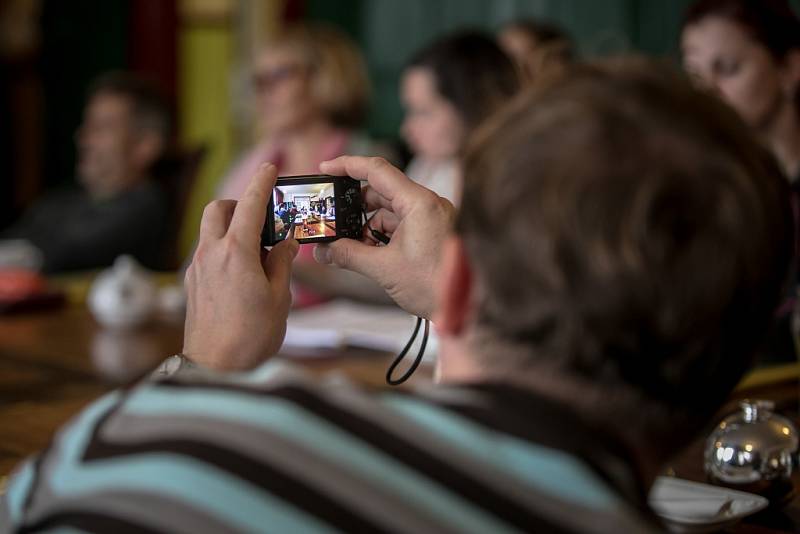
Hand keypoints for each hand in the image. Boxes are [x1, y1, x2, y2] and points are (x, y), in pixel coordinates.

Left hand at [183, 163, 298, 370]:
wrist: (215, 368)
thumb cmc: (250, 336)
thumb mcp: (279, 298)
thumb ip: (282, 264)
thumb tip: (287, 245)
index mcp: (236, 252)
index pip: (250, 205)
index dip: (261, 182)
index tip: (270, 168)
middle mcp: (211, 254)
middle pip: (218, 209)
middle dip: (238, 203)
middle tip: (261, 216)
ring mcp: (197, 268)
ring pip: (209, 231)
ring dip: (229, 227)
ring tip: (255, 248)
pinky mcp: (192, 284)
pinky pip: (206, 252)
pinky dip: (223, 248)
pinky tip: (242, 270)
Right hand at [314, 156, 454, 318]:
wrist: (464, 307)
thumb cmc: (435, 286)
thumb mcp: (384, 268)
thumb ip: (348, 255)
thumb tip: (324, 250)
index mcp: (419, 203)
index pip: (377, 170)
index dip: (348, 166)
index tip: (327, 169)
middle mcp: (428, 205)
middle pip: (382, 192)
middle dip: (355, 209)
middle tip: (334, 220)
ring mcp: (431, 218)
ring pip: (390, 212)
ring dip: (369, 228)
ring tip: (354, 249)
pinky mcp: (432, 232)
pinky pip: (401, 225)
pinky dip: (383, 236)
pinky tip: (372, 254)